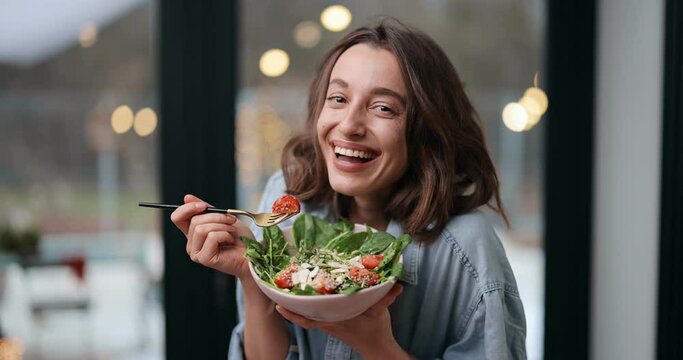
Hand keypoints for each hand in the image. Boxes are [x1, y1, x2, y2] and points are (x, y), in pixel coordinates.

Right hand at [170, 194, 253, 278]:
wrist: (252, 253)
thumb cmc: (239, 238)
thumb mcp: (221, 218)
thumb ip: (205, 209)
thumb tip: (187, 198)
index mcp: (193, 233)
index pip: (178, 218)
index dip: (187, 208)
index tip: (203, 205)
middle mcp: (192, 244)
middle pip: (194, 220)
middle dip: (216, 216)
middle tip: (231, 220)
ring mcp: (196, 253)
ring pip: (201, 228)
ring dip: (222, 226)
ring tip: (231, 232)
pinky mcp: (204, 258)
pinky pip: (211, 237)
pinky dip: (225, 235)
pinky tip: (230, 240)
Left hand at [275, 284, 409, 359]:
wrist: (377, 347)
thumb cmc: (376, 331)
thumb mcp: (381, 312)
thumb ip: (386, 298)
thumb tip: (396, 285)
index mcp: (338, 319)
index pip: (311, 318)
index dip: (294, 312)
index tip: (279, 305)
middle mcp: (330, 321)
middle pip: (304, 315)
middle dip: (290, 305)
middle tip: (277, 291)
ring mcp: (330, 323)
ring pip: (308, 315)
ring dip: (297, 306)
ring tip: (284, 291)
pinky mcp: (332, 323)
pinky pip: (314, 316)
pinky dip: (306, 310)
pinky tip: (301, 300)